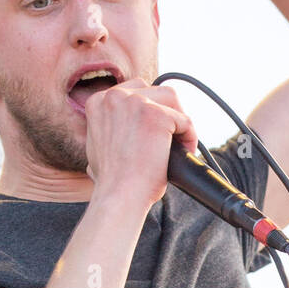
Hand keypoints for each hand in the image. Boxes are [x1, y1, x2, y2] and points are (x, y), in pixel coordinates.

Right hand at [83, 79, 198, 212]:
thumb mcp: (99, 146)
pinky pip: (185, 120)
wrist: (119, 196)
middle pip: (154, 91)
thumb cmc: (112, 182)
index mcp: (98, 102)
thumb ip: (110, 129)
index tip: (156, 131)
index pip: (134, 91)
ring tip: (181, 144)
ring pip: (171, 99)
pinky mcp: (156, 115)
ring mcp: (135, 103)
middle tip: (172, 137)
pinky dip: (190, 137)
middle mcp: (114, 96)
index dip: (150, 109)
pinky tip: (186, 152)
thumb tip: (123, 129)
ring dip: (179, 119)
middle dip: (167, 112)